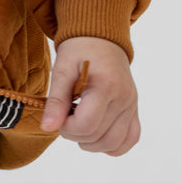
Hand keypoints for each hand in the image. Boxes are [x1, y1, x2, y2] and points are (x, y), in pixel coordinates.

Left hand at [40, 36, 140, 155]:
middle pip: (99, 137)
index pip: (86, 125)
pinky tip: (97, 134)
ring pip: (114, 144)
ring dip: (92, 143)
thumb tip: (47, 127)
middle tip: (66, 117)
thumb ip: (56, 100)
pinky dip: (113, 144)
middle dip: (75, 134)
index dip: (66, 128)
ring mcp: (131, 106)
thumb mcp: (62, 69)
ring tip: (79, 125)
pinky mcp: (134, 110)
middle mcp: (124, 98)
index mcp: (106, 86)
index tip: (58, 116)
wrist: (100, 38)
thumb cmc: (79, 50)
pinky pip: (130, 138)